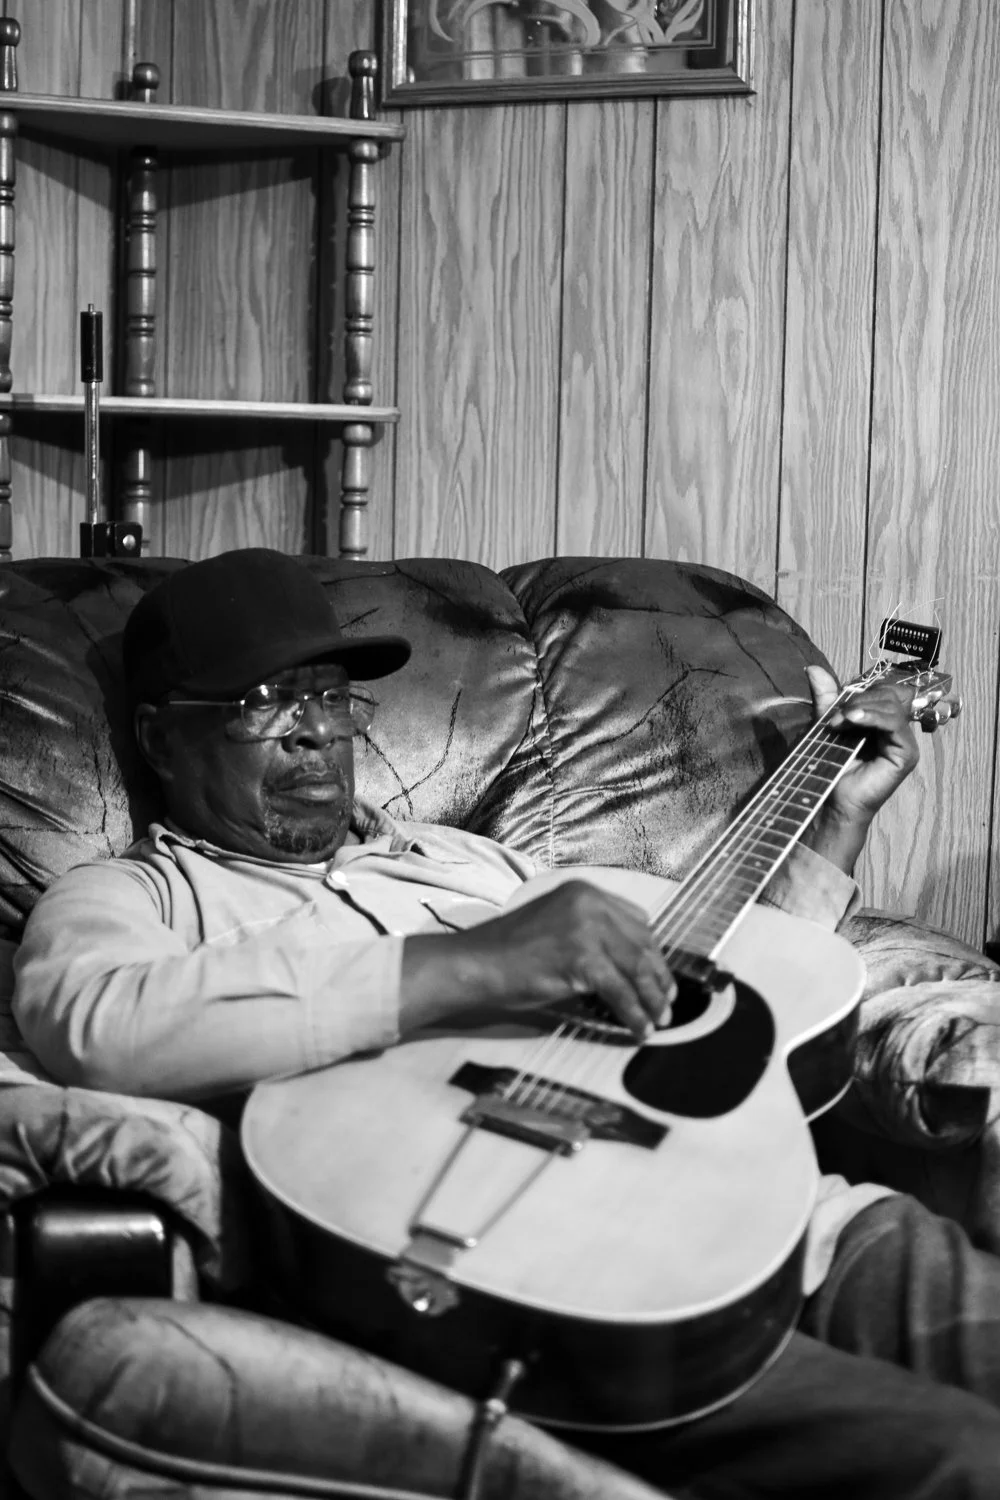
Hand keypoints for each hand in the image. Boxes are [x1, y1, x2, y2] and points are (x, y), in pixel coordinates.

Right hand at [400, 880, 674, 1041]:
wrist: (474, 964)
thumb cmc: (508, 954)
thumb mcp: (556, 929)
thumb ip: (590, 936)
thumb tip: (628, 969)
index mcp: (584, 892)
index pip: (637, 922)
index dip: (652, 952)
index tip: (659, 976)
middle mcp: (589, 902)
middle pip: (642, 944)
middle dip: (658, 978)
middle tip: (667, 1003)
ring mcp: (586, 927)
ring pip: (636, 968)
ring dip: (652, 999)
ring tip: (658, 1020)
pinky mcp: (581, 957)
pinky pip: (620, 991)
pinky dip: (634, 1014)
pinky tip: (638, 1029)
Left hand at [802, 663, 920, 874]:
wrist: (830, 801)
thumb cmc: (827, 767)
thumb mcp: (824, 726)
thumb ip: (826, 699)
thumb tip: (813, 668)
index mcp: (878, 720)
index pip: (876, 691)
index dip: (857, 691)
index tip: (834, 703)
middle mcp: (894, 729)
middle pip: (886, 694)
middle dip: (858, 699)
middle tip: (833, 717)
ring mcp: (902, 741)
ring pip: (891, 705)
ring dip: (862, 708)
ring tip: (840, 721)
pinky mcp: (906, 754)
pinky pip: (895, 723)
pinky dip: (874, 717)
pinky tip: (854, 720)